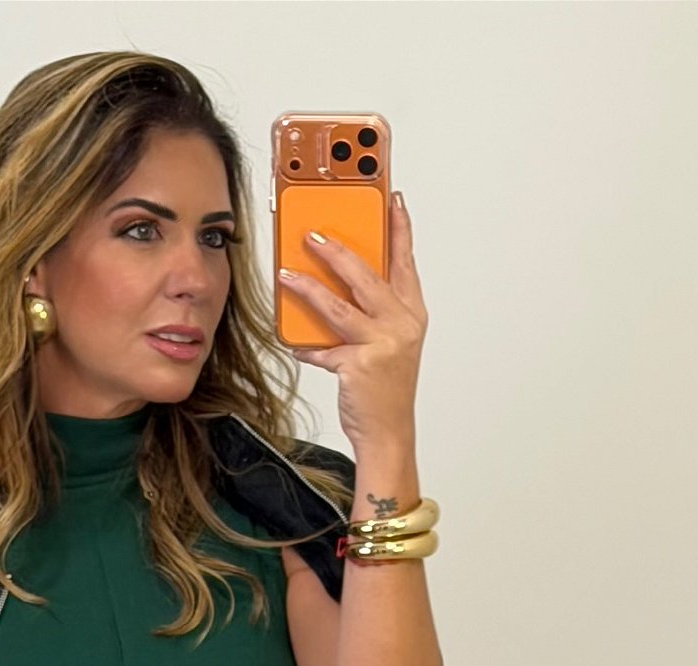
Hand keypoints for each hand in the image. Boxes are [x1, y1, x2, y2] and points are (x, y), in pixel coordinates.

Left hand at [276, 191, 426, 447]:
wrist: (388, 433)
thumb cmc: (386, 389)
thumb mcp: (388, 344)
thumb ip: (370, 313)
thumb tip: (336, 286)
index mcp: (411, 314)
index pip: (404, 261)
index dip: (398, 229)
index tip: (391, 200)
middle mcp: (401, 325)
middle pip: (366, 276)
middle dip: (336, 252)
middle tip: (312, 235)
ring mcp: (382, 344)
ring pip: (338, 306)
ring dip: (308, 288)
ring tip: (286, 274)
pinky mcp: (359, 365)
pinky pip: (323, 349)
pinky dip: (306, 346)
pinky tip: (293, 342)